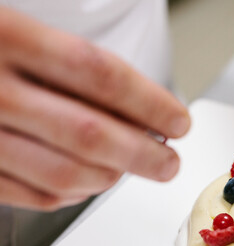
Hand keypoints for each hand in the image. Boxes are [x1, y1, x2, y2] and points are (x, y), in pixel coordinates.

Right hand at [0, 7, 189, 210]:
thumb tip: (135, 102)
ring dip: (110, 178)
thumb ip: (64, 58)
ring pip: (61, 173)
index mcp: (3, 35)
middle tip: (170, 162)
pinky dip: (66, 196)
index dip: (150, 103)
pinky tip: (86, 185)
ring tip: (134, 172)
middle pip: (89, 133)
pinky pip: (27, 195)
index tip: (178, 121)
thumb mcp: (8, 23)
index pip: (99, 74)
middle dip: (143, 154)